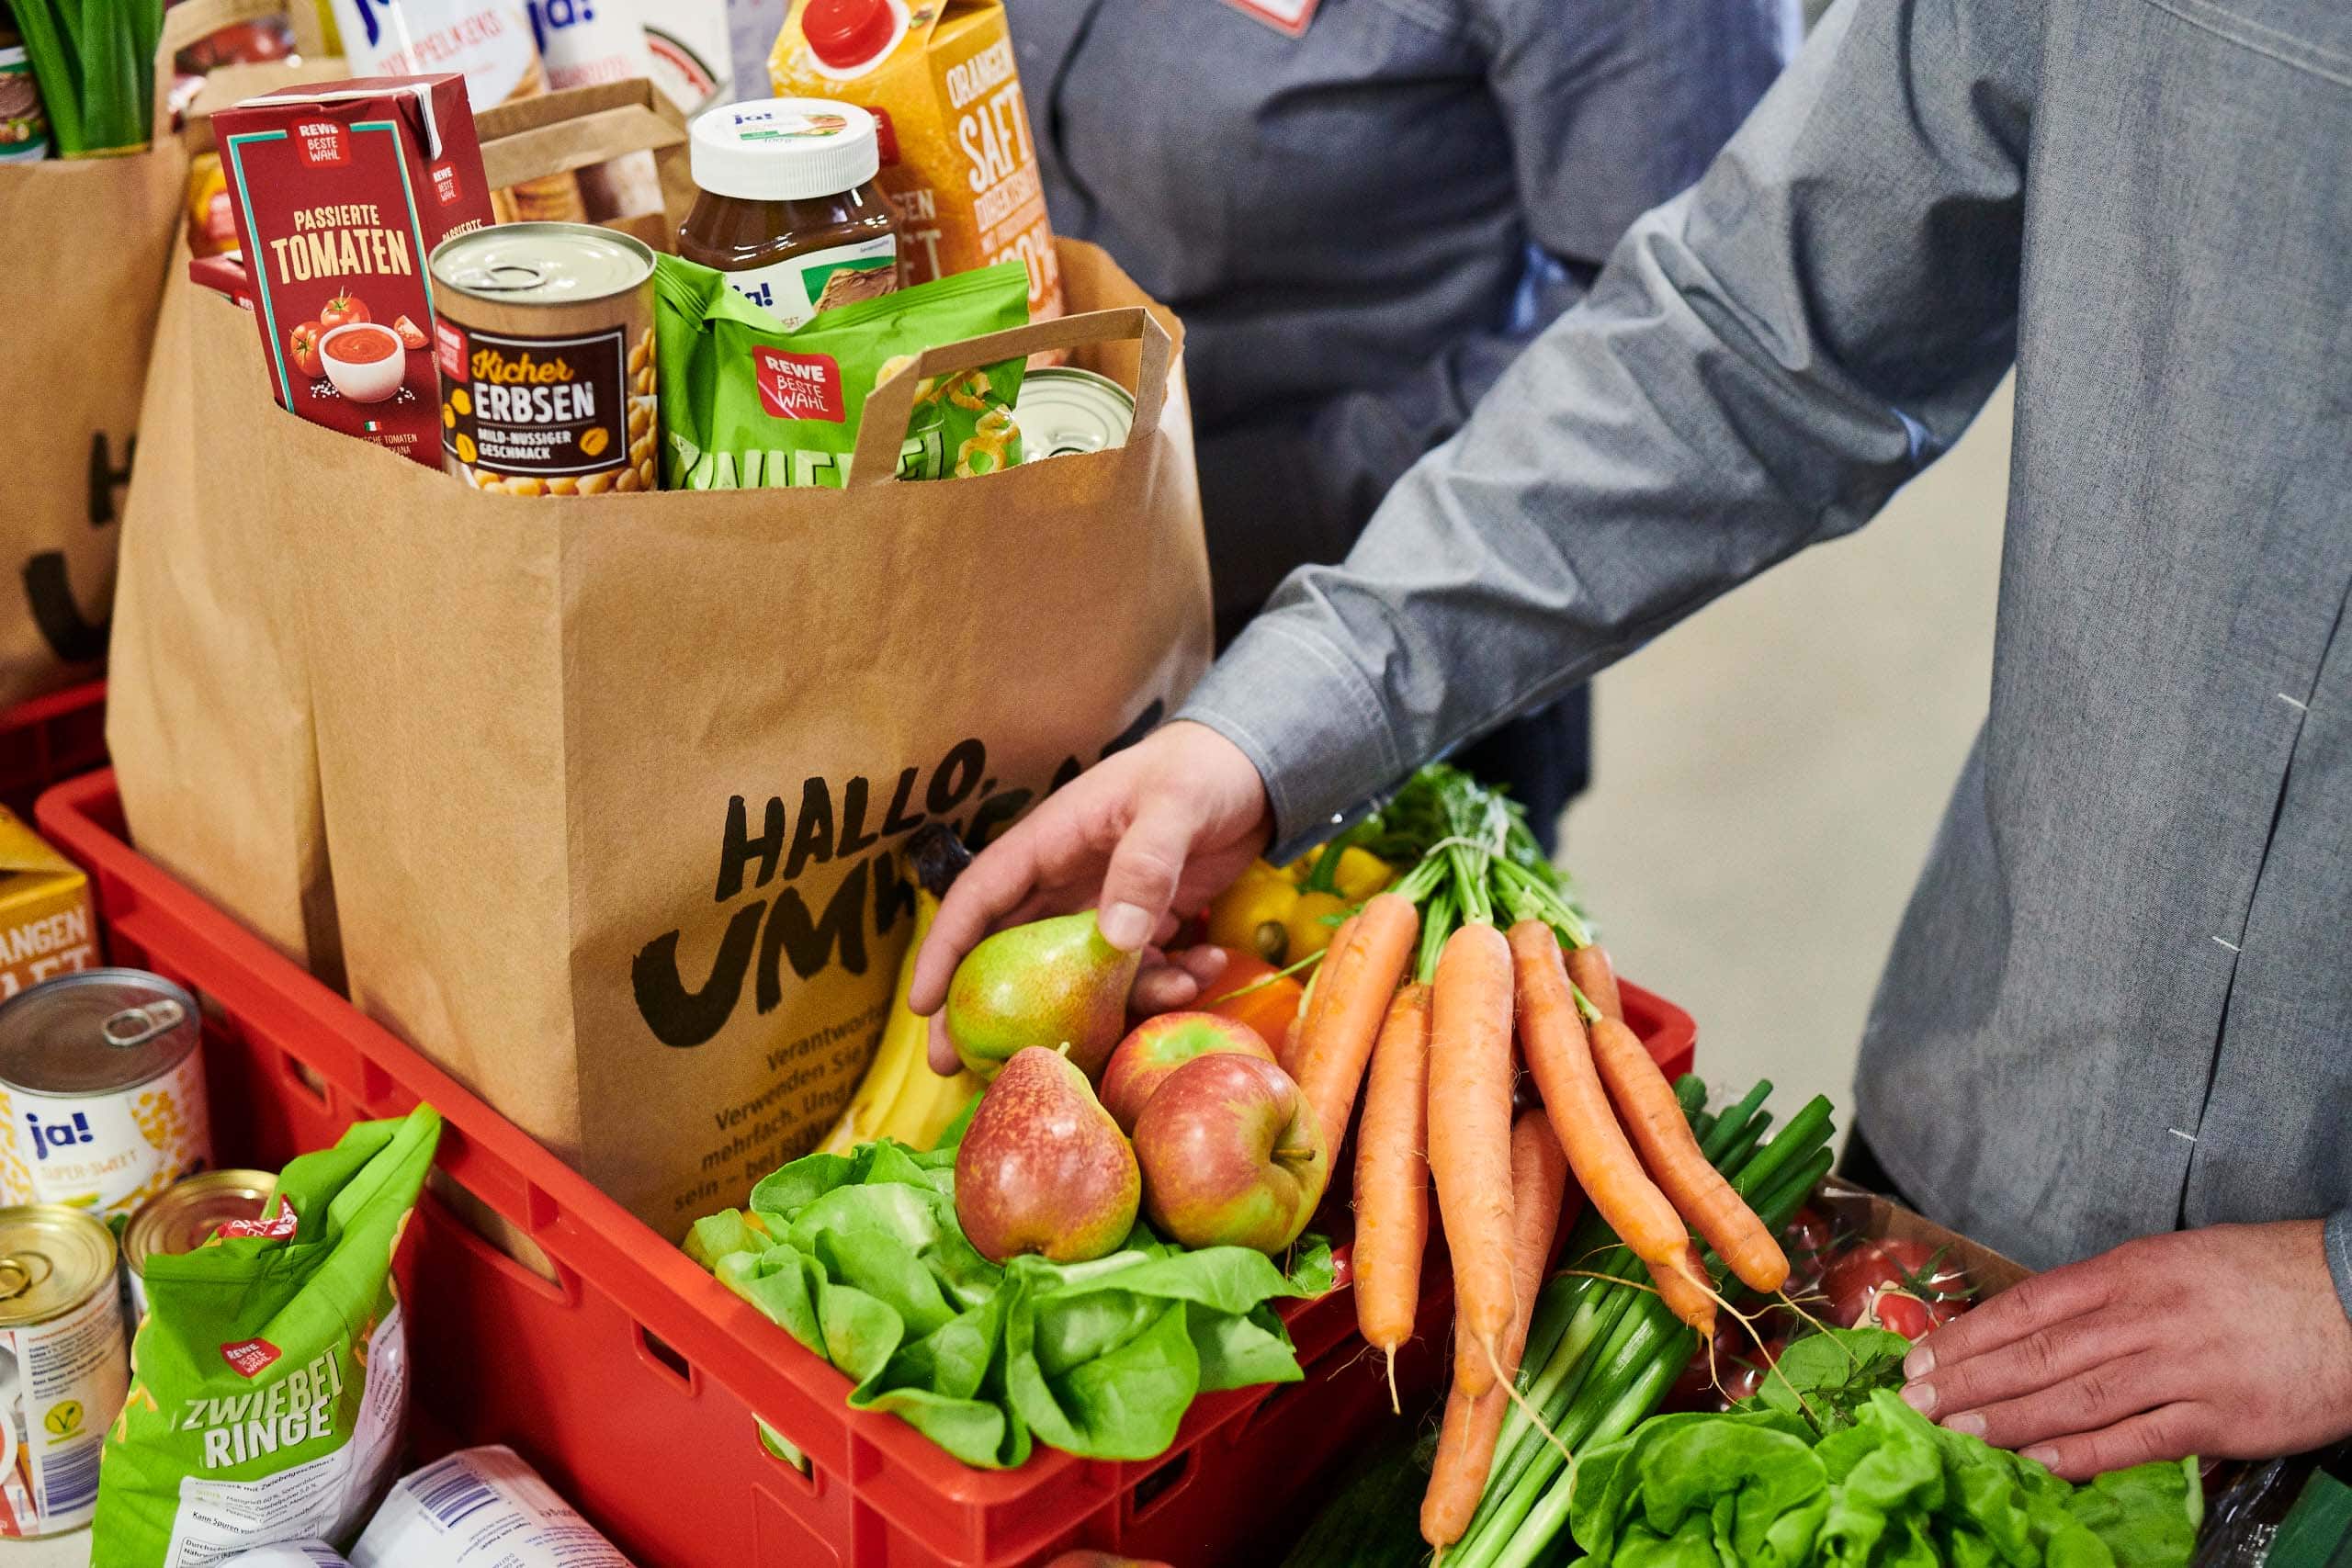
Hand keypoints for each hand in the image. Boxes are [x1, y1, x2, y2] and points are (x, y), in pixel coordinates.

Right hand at [908, 721, 1274, 1072]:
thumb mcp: (1174, 807)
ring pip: (1082, 977)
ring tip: (1176, 989)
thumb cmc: (1199, 770)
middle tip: (968, 1070)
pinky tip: (1207, 964)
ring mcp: (1103, 908)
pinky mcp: (1145, 926)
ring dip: (1120, 1001)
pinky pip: (1139, 973)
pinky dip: (1171, 980)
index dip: (944, 951)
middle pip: (1009, 955)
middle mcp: (1065, 882)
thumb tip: (1115, 940)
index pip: (979, 898)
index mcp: (1050, 843)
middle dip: (993, 1011)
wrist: (1253, 768)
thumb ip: (1146, 866)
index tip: (922, 1006)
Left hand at [1901, 1220, 2351, 1479]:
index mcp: (2129, 1271)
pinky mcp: (2218, 1416)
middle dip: (1970, 1380)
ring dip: (2008, 1418)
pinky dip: (2083, 1454)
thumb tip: (2044, 1325)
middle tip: (1914, 1402)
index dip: (1971, 1335)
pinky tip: (2038, 1463)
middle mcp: (2145, 1315)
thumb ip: (2111, 1293)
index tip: (1924, 1357)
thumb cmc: (2262, 1276)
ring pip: (2075, 1395)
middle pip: (2038, 1352)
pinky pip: (2137, 1439)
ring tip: (1955, 1432)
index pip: (2028, 1305)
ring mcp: (2181, 1367)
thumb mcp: (2175, 1261)